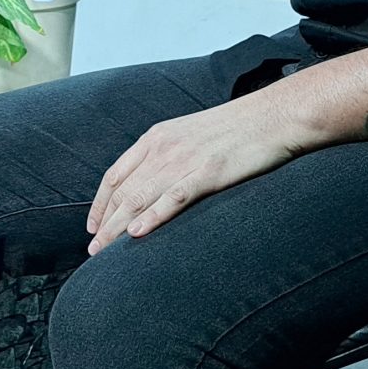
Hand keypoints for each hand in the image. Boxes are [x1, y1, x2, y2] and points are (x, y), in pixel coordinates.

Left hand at [85, 96, 308, 254]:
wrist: (274, 116)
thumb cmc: (236, 129)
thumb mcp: (190, 134)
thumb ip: (167, 155)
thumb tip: (150, 182)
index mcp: (157, 137)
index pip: (116, 175)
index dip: (100, 203)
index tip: (92, 226)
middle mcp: (164, 148)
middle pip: (124, 191)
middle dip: (105, 224)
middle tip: (92, 251)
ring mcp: (186, 160)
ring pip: (141, 198)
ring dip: (118, 228)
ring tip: (104, 252)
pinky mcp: (209, 172)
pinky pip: (174, 197)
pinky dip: (153, 216)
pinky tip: (137, 234)